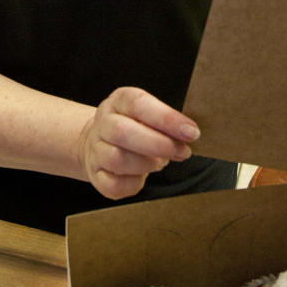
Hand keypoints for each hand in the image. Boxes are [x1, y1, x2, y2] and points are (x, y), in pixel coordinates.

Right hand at [78, 86, 199, 200]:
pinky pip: (113, 184)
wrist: (101, 142)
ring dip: (146, 164)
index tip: (191, 132)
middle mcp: (103, 123)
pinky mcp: (96, 175)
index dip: (167, 119)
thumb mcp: (150, 114)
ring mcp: (95, 149)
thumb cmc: (136, 127)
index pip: (139, 104)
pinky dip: (133, 184)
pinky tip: (142, 177)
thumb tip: (189, 134)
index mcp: (119, 102)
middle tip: (182, 152)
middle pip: (122, 132)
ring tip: (161, 162)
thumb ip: (168, 122)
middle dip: (158, 144)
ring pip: (116, 159)